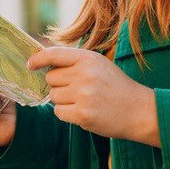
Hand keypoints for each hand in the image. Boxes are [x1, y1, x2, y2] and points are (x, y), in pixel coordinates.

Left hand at [27, 47, 159, 145]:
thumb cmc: (116, 86)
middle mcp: (84, 74)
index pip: (54, 54)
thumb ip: (74, 61)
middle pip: (51, 78)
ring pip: (53, 96)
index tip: (30, 65)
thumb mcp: (98, 64)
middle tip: (78, 90)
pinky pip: (59, 112)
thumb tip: (43, 63)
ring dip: (63, 100)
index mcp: (88, 58)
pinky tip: (83, 112)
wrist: (139, 111)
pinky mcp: (83, 114)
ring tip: (84, 101)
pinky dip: (67, 113)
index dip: (38, 59)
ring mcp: (83, 95)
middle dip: (59, 85)